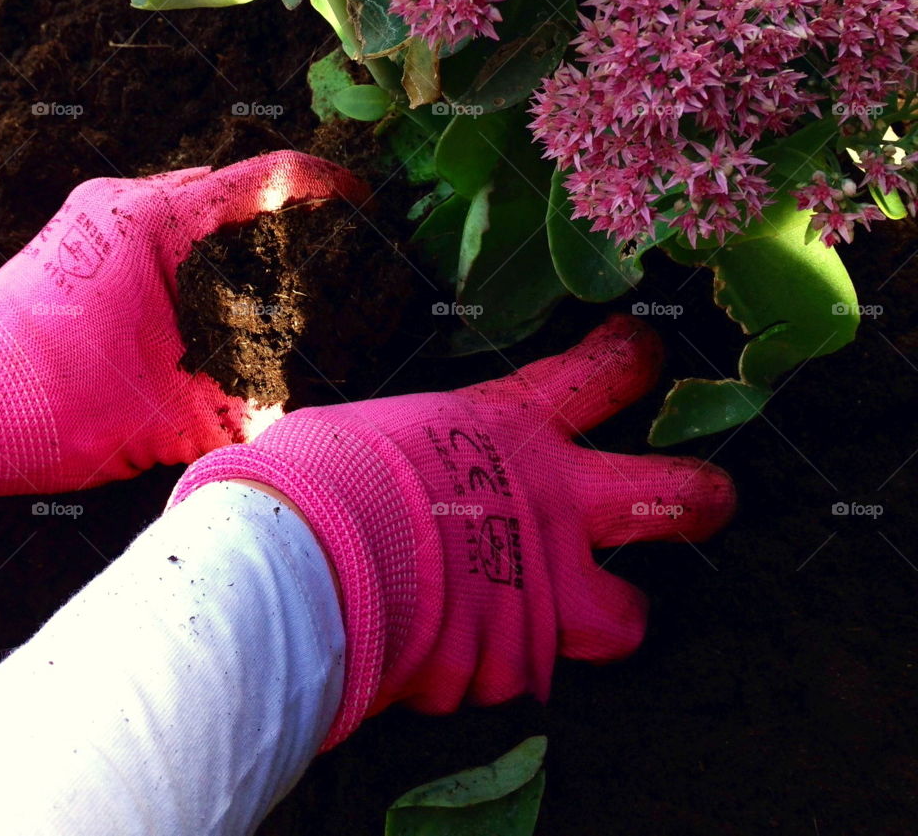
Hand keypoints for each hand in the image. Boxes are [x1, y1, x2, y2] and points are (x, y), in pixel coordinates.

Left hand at [0, 153, 367, 499]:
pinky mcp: (73, 236)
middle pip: (226, 189)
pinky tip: (200, 301)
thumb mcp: (169, 417)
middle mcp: (122, 201)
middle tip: (319, 257)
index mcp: (156, 224)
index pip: (263, 179)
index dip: (323, 182)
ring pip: (186, 207)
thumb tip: (305, 421)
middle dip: (279, 217)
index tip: (362, 195)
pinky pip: (151, 225)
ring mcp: (91, 214)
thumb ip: (248, 413)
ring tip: (263, 285)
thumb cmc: (50, 407)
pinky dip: (189, 251)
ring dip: (229, 238)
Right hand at [170, 315, 736, 746]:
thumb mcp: (397, 432)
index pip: (606, 375)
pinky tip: (450, 647)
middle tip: (711, 498)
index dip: (632, 361)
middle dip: (702, 498)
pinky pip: (520, 669)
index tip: (642, 353)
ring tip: (575, 615)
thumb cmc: (333, 476)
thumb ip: (443, 451)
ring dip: (604, 616)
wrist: (312, 564)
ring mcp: (547, 589)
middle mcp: (556, 506)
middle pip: (673, 498)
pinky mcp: (517, 663)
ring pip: (622, 619)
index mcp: (518, 428)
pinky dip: (493, 660)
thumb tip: (423, 467)